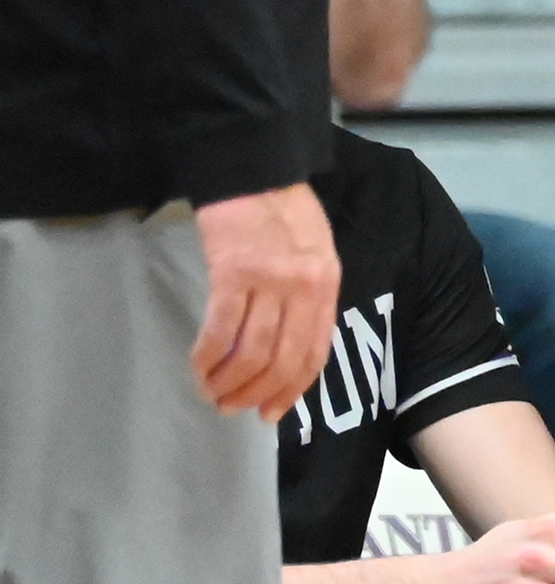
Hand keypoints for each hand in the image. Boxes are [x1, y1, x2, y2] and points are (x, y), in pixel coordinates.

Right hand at [191, 181, 340, 418]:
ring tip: (212, 394)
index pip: (314, 353)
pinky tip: (198, 367)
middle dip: (256, 394)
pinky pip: (220, 328)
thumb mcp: (316, 254)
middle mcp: (304, 287)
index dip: (291, 390)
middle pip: (282, 360)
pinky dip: (207, 356)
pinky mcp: (233, 273)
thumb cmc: (285, 212)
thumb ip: (308, 298)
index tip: (271, 413)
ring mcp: (270, 280)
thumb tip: (290, 348)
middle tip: (232, 409)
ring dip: (228, 381)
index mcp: (327, 285)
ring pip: (251, 351)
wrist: (256, 170)